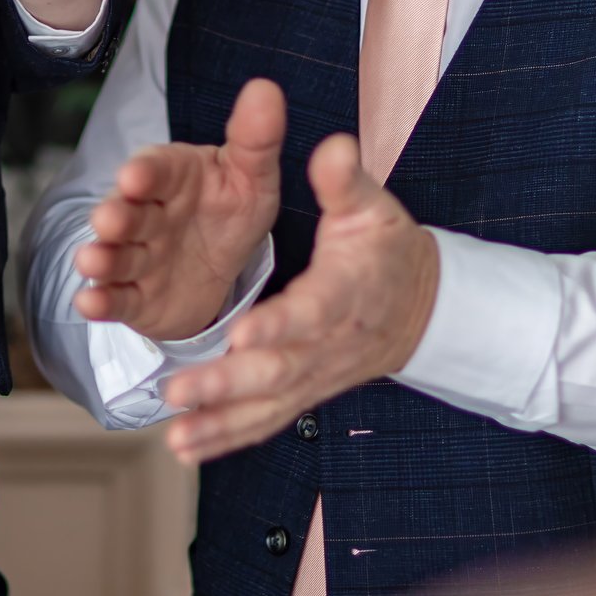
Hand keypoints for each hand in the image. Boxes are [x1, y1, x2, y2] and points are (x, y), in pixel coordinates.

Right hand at [74, 79, 284, 341]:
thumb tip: (265, 88)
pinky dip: (101, 300)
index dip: (145, 173)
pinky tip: (89, 303)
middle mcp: (147, 215)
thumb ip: (257, 138)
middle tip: (109, 219)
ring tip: (90, 261)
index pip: (156, 170)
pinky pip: (117, 298)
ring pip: (115, 255)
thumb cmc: (230, 211)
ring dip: (100, 258)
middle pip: (128, 213)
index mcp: (173, 178)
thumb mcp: (252, 177)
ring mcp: (138, 256)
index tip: (136, 175)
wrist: (219, 269)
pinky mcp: (134, 296)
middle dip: (115, 215)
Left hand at [159, 131, 439, 465]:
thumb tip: (333, 147)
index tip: (242, 332)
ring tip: (176, 435)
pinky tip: (185, 448)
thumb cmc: (386, 253)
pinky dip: (225, 438)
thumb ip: (345, 181)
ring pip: (266, 404)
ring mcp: (313, 375)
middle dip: (227, 383)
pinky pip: (263, 421)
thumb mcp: (372, 208)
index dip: (278, 325)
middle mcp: (326, 343)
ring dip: (219, 422)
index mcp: (342, 292)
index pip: (310, 313)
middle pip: (277, 370)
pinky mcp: (301, 394)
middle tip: (179, 389)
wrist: (419, 308)